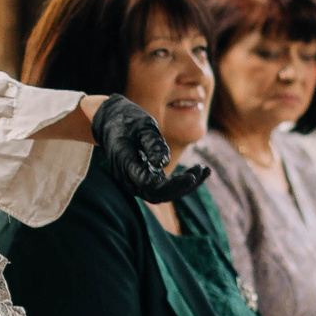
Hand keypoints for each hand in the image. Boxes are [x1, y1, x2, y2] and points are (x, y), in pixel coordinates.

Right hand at [93, 95, 207, 202]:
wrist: (111, 121)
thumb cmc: (127, 120)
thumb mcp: (142, 125)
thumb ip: (152, 144)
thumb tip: (164, 164)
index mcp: (125, 164)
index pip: (149, 184)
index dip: (171, 185)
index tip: (191, 176)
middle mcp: (128, 178)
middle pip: (157, 195)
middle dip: (181, 187)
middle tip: (200, 172)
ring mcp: (135, 182)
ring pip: (161, 195)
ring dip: (184, 187)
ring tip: (204, 171)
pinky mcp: (143, 180)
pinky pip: (163, 188)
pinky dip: (181, 183)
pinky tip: (199, 172)